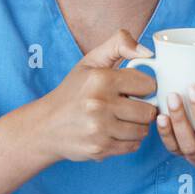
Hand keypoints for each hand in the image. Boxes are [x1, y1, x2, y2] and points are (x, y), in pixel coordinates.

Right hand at [28, 29, 158, 162]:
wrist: (45, 126)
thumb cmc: (73, 92)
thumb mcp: (91, 61)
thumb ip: (119, 44)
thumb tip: (148, 52)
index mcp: (101, 79)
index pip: (149, 85)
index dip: (143, 88)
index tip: (132, 90)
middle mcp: (99, 104)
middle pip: (148, 111)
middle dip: (142, 109)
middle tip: (127, 107)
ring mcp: (99, 129)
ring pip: (143, 131)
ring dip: (136, 126)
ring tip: (119, 120)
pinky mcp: (100, 149)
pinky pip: (133, 146)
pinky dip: (128, 141)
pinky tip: (113, 132)